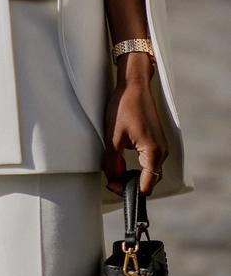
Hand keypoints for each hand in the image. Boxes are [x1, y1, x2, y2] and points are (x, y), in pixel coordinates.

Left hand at [102, 59, 168, 197]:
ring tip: (116, 169)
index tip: (114, 186)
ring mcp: (162, 146)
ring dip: (135, 174)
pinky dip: (139, 165)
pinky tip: (124, 160)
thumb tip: (114, 181)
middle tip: (112, 179)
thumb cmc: (124, 107)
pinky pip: (151, 161)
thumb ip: (113, 163)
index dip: (129, 190)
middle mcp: (162, 152)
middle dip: (131, 183)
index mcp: (154, 153)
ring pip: (150, 171)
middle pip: (150, 181)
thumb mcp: (113, 137)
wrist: (134, 85)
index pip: (146, 186)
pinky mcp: (158, 141)